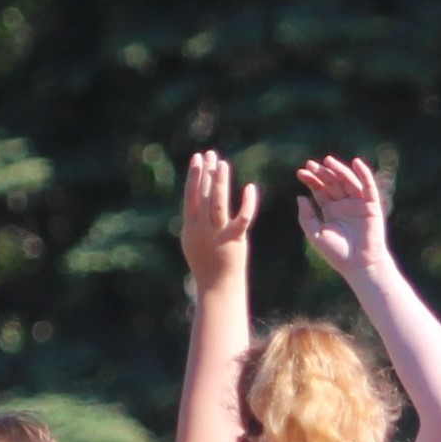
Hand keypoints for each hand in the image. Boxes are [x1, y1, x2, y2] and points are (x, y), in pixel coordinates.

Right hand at [180, 149, 258, 286]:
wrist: (217, 287)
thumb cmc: (206, 264)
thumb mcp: (192, 241)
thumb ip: (194, 221)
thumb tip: (194, 200)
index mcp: (190, 228)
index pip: (190, 196)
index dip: (194, 176)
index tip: (197, 158)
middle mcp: (202, 229)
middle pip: (203, 196)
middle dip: (206, 173)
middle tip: (210, 154)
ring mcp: (218, 234)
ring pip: (218, 204)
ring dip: (220, 182)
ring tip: (222, 163)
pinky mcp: (235, 240)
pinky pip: (243, 219)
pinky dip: (247, 203)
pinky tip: (250, 187)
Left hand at [294, 156, 391, 280]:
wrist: (359, 265)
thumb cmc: (338, 254)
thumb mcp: (316, 235)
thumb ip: (307, 217)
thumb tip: (300, 197)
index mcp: (331, 210)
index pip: (320, 190)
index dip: (311, 180)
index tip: (301, 172)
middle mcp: (344, 205)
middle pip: (332, 183)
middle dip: (322, 173)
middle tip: (311, 164)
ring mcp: (358, 204)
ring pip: (348, 182)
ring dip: (339, 170)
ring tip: (328, 161)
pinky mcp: (372, 206)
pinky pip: (368, 187)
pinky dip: (364, 174)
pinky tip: (356, 163)